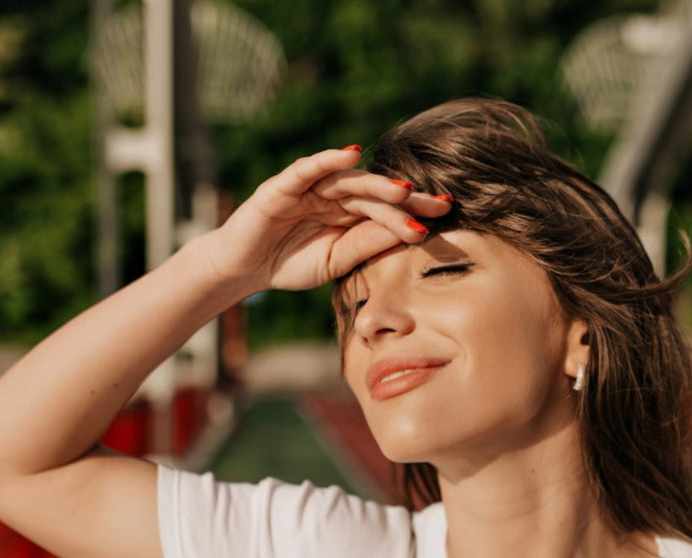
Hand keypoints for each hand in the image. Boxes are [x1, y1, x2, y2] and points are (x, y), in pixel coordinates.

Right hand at [201, 147, 452, 292]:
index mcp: (349, 214)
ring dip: (378, 184)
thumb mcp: (339, 260)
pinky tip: (352, 154)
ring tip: (405, 191)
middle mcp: (334, 195)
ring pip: (350, 181)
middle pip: (376, 193)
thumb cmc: (290, 264)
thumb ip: (368, 244)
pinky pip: (308, 168)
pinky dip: (329, 159)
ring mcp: (310, 187)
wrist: (244, 270)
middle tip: (439, 204)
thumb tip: (413, 234)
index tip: (447, 214)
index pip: (387, 210)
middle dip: (408, 199)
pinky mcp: (284, 185)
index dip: (415, 212)